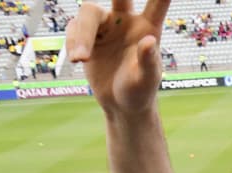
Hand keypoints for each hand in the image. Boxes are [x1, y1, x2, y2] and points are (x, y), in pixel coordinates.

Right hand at [66, 0, 168, 116]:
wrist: (121, 104)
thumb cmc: (140, 91)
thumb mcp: (147, 80)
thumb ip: (148, 61)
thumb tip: (150, 41)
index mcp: (148, 27)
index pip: (157, 1)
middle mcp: (126, 20)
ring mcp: (105, 26)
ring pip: (88, 13)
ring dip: (82, 36)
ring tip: (81, 59)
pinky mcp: (86, 35)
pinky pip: (75, 30)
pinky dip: (74, 43)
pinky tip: (78, 60)